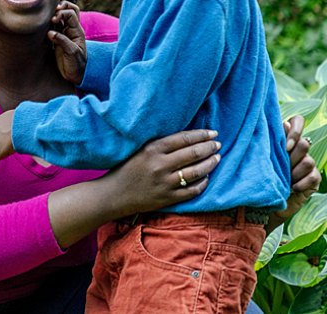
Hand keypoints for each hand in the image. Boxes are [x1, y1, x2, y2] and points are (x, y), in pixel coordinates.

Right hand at [48, 1, 86, 83]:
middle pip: (69, 9)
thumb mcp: (72, 53)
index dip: (61, 13)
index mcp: (77, 31)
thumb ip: (62, 41)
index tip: (53, 20)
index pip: (71, 13)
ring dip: (53, 14)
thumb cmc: (76, 65)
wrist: (75, 75)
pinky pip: (52, 26)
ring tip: (45, 19)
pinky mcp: (56, 39)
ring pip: (60, 16)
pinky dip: (47, 23)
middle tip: (50, 14)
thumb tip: (50, 32)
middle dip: (60, 7)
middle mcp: (71, 29)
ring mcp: (64, 33)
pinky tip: (41, 27)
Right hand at [103, 129, 221, 218]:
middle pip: (193, 153)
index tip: (213, 132)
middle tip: (217, 144)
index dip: (201, 135)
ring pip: (197, 172)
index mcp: (152, 149)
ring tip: (217, 158)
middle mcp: (160, 165)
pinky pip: (193, 190)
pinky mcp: (168, 198)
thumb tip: (188, 138)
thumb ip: (160, 145)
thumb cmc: (126, 169)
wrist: (114, 194)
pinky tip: (206, 177)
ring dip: (210, 164)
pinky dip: (203, 183)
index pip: (183, 139)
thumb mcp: (140, 150)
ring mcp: (165, 183)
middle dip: (209, 147)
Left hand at [268, 116, 321, 230]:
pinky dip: (301, 183)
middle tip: (280, 167)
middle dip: (291, 157)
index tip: (284, 146)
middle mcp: (298, 149)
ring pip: (308, 160)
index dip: (294, 131)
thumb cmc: (257, 176)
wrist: (264, 203)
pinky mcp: (313, 180)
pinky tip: (292, 187)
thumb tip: (278, 124)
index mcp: (284, 139)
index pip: (297, 121)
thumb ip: (267, 141)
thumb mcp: (258, 157)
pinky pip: (313, 176)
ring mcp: (307, 164)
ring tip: (284, 179)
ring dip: (294, 172)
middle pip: (304, 143)